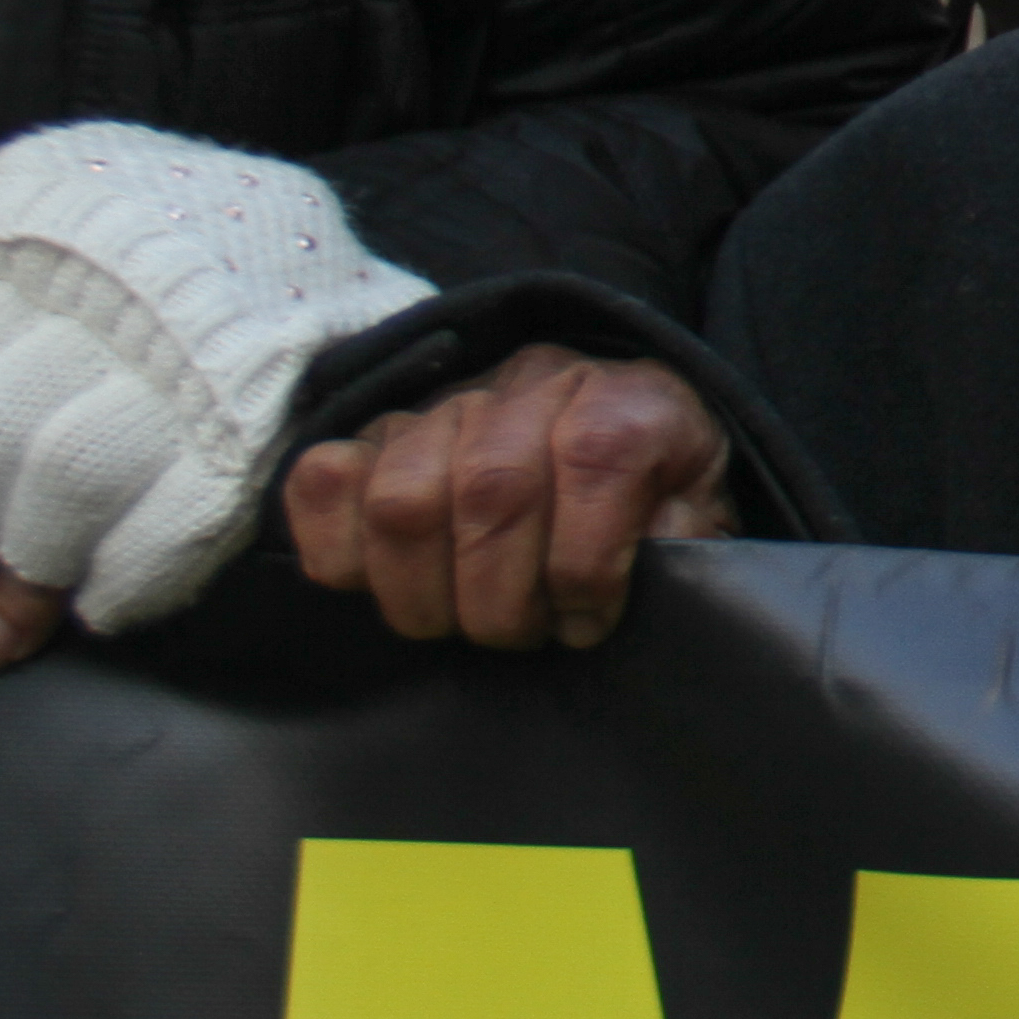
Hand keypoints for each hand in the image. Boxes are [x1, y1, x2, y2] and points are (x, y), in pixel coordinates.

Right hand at [282, 347, 734, 646]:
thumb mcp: (695, 515)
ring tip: (457, 618)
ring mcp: (447, 403)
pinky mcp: (375, 432)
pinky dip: (341, 550)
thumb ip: (684, 539)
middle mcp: (535, 384)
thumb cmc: (651, 496)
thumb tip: (650, 571)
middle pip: (490, 490)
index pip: (598, 460)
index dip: (584, 568)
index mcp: (629, 398)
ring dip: (423, 592)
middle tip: (519, 633)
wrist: (607, 433)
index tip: (584, 623)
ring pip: (402, 497)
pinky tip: (385, 581)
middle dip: (500, 599)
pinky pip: (324, 483)